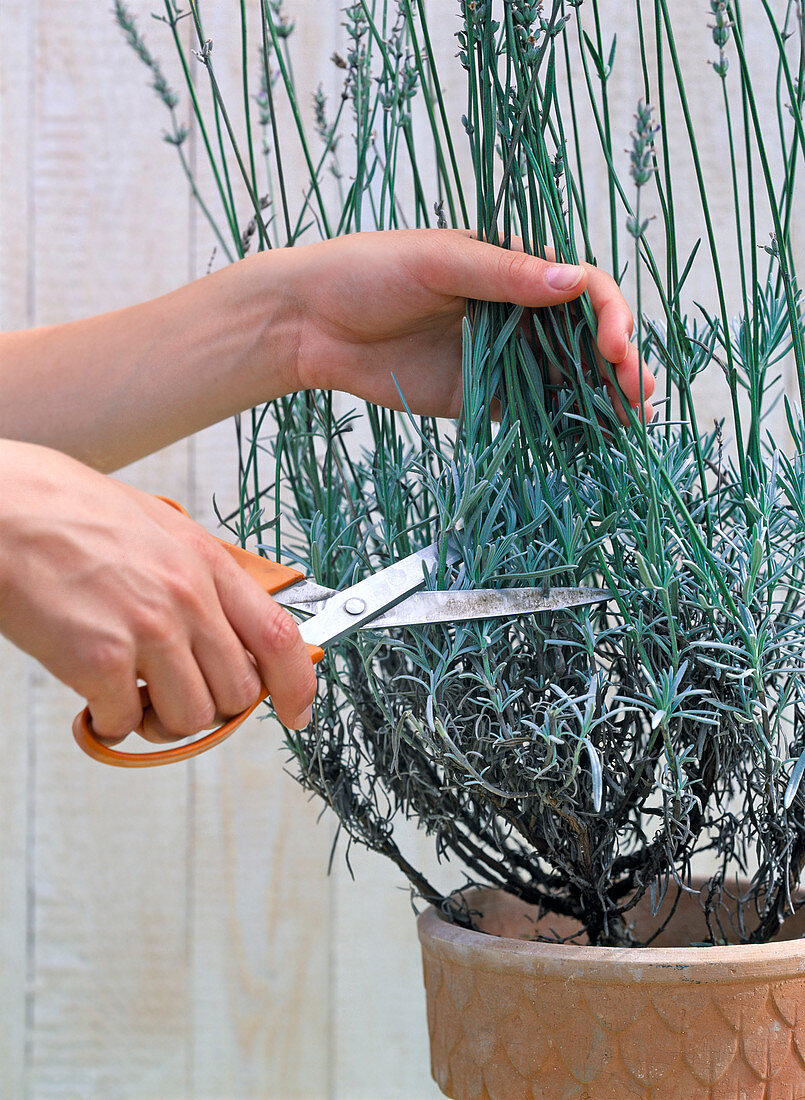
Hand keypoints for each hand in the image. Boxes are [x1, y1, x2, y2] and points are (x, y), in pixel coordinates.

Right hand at [0, 441, 315, 744]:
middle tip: (175, 697)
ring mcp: (147, 630)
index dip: (298, 684)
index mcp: (206, 564)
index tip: (297, 711)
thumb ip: (200, 579)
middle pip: (238, 692)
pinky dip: (109, 723)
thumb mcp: (159, 528)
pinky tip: (92, 699)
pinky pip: (125, 722)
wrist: (4, 508)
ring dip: (162, 722)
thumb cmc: (70, 513)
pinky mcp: (99, 660)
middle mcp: (187, 598)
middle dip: (211, 707)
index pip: (279, 637)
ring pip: (190, 718)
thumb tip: (231, 630)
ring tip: (132, 698)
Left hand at [285, 229, 653, 423]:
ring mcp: (500, 356)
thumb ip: (504, 275)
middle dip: (618, 367)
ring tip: (628, 427)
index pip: (584, 289)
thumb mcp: (437, 263)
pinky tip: (587, 441)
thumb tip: (574, 278)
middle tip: (638, 398)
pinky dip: (561, 425)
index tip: (617, 350)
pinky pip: (529, 411)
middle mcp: (516, 312)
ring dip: (599, 400)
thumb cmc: (368, 272)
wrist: (311, 323)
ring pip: (565, 378)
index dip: (611, 318)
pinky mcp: (479, 396)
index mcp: (514, 267)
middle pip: (584, 340)